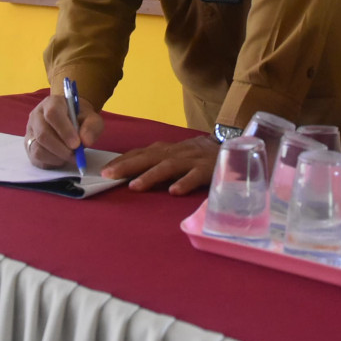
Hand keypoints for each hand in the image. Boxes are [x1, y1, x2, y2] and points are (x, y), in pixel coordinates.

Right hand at [24, 92, 103, 169]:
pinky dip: (52, 162)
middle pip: (43, 134)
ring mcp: (30, 131)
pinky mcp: (29, 146)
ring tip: (71, 156)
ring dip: (57, 157)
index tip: (77, 144)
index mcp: (52, 102)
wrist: (72, 120)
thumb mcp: (91, 118)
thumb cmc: (80, 118)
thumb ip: (92, 126)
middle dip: (61, 149)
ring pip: (38, 148)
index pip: (52, 113)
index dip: (64, 130)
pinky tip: (62, 158)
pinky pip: (37, 158)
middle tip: (76, 155)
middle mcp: (37, 115)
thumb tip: (86, 141)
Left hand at [101, 136, 219, 194]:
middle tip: (108, 176)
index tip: (104, 170)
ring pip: (169, 166)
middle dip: (128, 166)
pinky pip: (196, 176)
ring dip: (151, 175)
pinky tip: (174, 192)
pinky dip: (185, 182)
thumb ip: (158, 163)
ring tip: (134, 186)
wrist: (236, 148)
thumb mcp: (177, 156)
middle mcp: (177, 152)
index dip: (122, 160)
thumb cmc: (201, 157)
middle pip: (149, 157)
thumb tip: (131, 174)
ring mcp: (193, 160)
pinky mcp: (209, 169)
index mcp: (167, 150)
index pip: (141, 152)